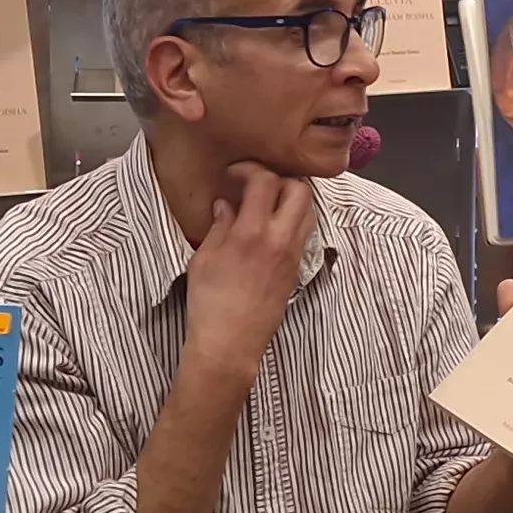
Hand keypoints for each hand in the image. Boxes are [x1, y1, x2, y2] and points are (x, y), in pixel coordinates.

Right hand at [189, 163, 314, 365]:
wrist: (231, 343)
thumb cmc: (210, 304)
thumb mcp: (204, 259)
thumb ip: (219, 226)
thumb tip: (225, 206)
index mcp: (252, 233)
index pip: (266, 181)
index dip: (250, 169)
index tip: (235, 174)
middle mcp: (280, 240)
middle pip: (300, 189)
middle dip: (280, 178)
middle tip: (258, 184)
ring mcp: (293, 255)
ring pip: (308, 210)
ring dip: (291, 199)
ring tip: (266, 203)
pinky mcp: (297, 269)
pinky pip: (305, 233)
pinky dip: (293, 220)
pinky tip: (271, 227)